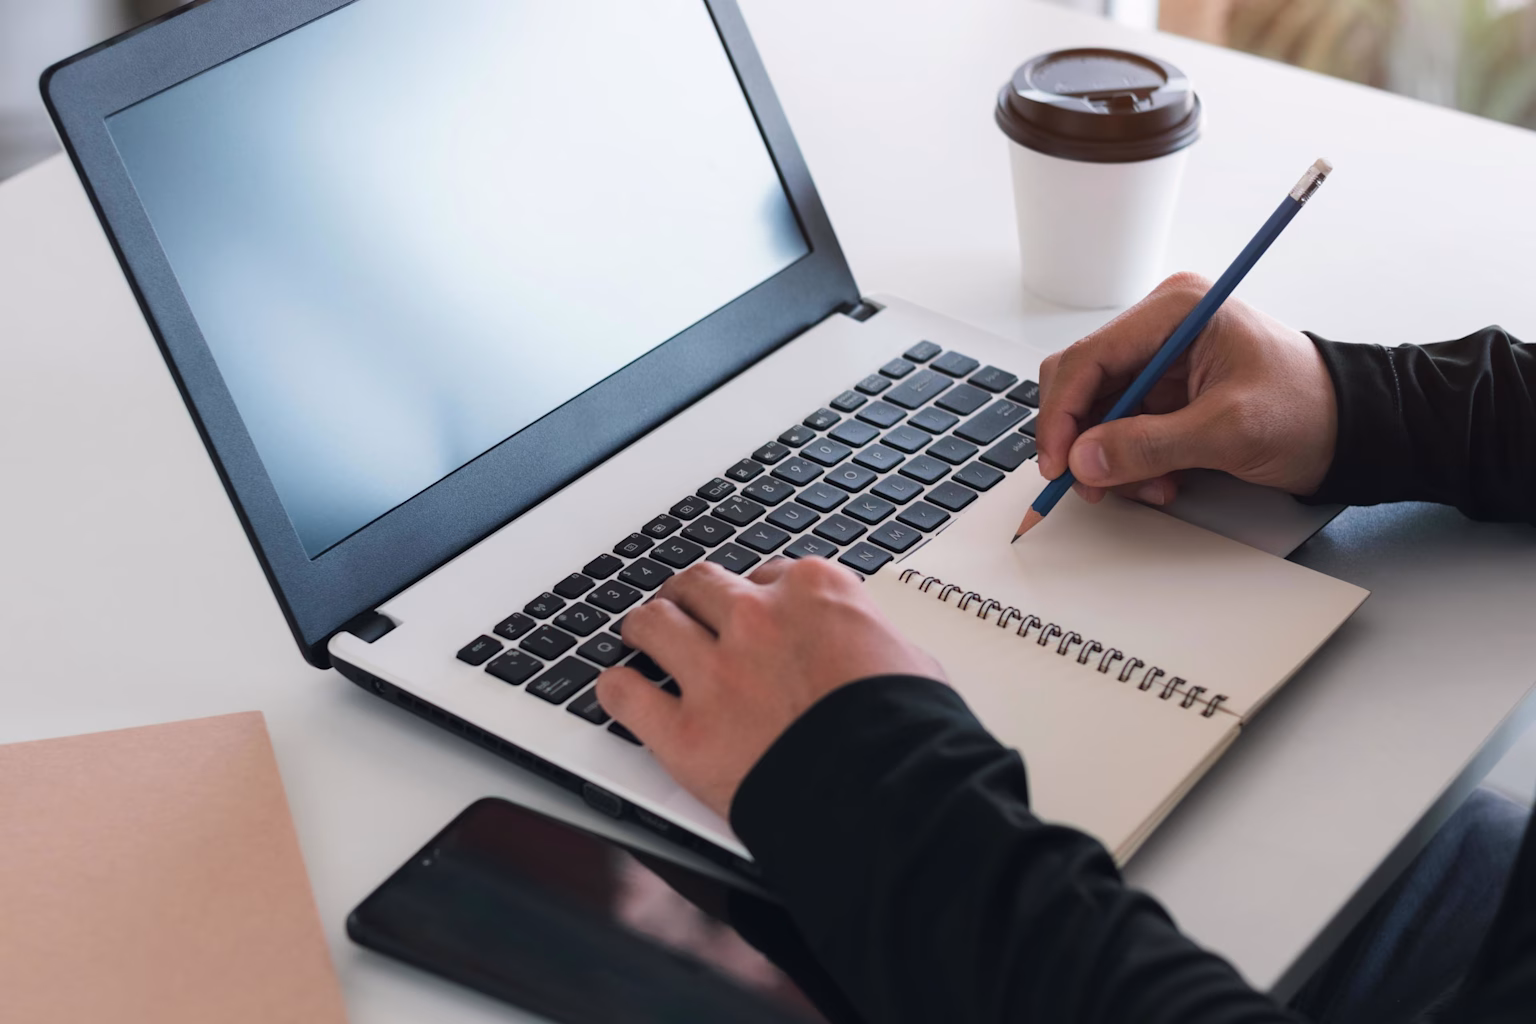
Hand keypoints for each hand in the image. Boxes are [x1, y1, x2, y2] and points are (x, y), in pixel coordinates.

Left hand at [594, 558, 943, 818]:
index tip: (751, 610)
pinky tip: (619, 693)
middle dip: (690, 599)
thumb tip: (868, 650)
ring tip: (640, 641)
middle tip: (683, 612)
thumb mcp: (911, 663)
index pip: (766, 573)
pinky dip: (616, 692)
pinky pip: (624, 696)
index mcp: (815, 593)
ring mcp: (717, 675)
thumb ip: (870, 641)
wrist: (893, 800)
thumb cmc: (912, 736)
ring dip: (645, 631)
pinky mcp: (686, 734)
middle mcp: (758, 620)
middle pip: (700, 586)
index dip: (755, 594)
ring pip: (652, 624)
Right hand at [1035, 273, 1338, 505]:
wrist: (1352, 429)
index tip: (1059, 461)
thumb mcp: (1228, 431)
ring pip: (1096, 412)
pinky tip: (1161, 479)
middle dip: (1082, 439)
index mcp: (1175, 310)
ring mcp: (1160, 361)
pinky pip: (1121, 428)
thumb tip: (1085, 460)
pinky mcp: (1165, 393)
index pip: (1088, 357)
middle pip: (1082, 383)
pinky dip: (1129, 461)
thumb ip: (1150, 445)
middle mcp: (1159, 328)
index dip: (1063, 413)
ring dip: (1109, 458)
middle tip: (1090, 483)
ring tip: (1148, 486)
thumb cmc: (1310, 410)